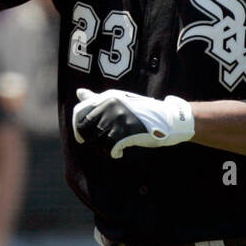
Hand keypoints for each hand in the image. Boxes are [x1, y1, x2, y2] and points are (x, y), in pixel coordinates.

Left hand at [72, 87, 194, 158]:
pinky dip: (113, 153)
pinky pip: (109, 148)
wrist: (167, 119)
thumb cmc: (139, 112)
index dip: (77, 128)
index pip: (79, 112)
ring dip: (103, 148)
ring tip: (114, 146)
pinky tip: (119, 152)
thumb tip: (79, 92)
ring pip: (96, 140)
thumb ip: (96, 99)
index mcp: (106, 97)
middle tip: (101, 144)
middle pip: (85, 128)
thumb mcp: (118, 101)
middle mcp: (109, 105)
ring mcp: (117, 118)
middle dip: (89, 140)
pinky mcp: (125, 131)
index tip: (82, 138)